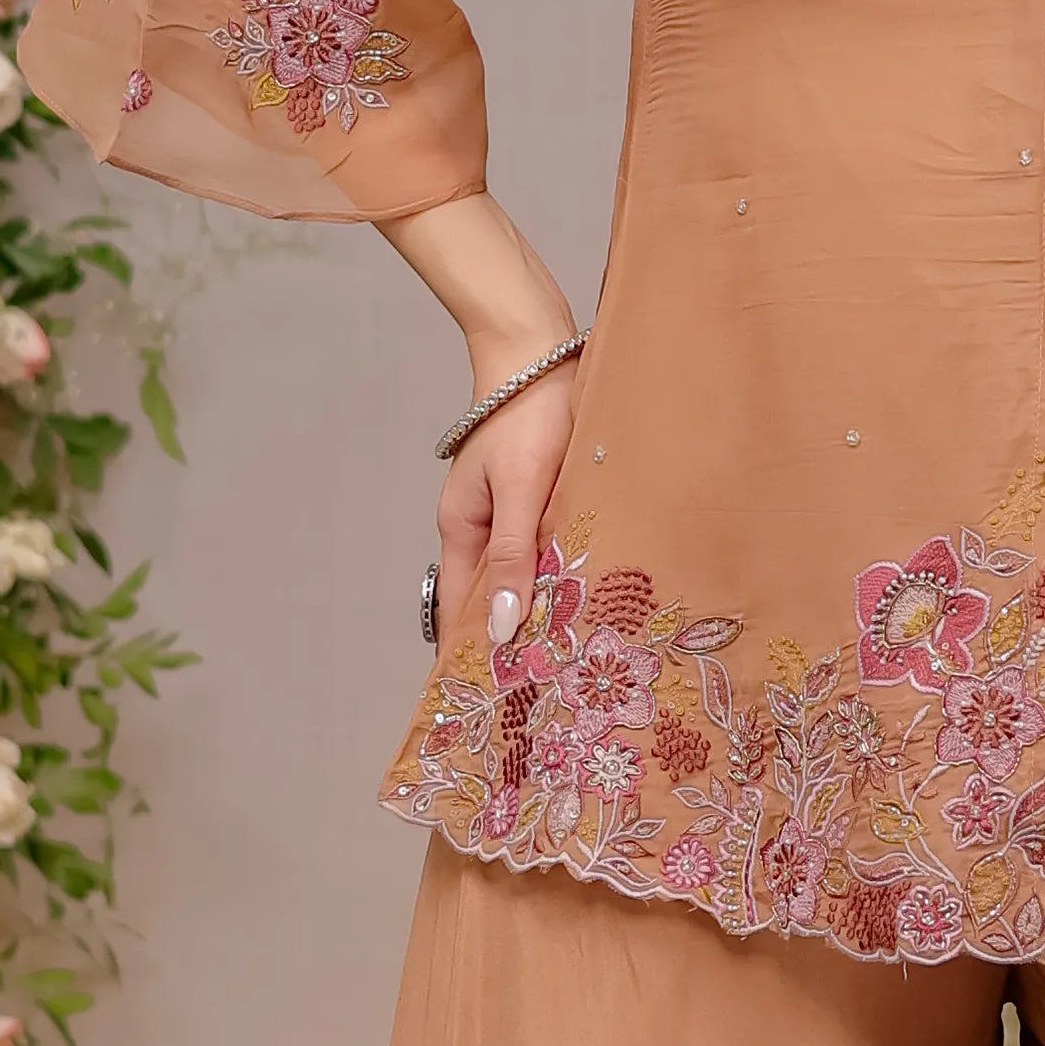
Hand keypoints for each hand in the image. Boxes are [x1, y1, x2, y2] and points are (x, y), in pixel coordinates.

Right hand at [434, 359, 578, 657]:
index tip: (499, 695)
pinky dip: (558, 573)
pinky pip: (542, 547)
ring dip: (540, 606)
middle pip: (492, 596)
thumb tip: (498, 629)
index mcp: (462, 528)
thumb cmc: (529, 415)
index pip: (459, 610)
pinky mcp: (536, 496)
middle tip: (547, 686)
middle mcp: (480, 526)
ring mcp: (507, 511)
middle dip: (513, 637)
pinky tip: (585, 593)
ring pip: (521, 573)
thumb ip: (513, 557)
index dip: (476, 651)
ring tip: (571, 654)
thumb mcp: (522, 490)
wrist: (541, 350)